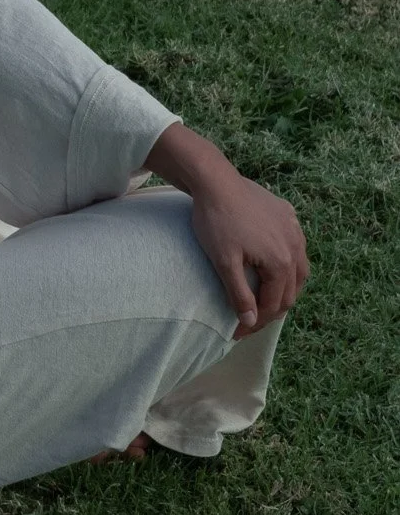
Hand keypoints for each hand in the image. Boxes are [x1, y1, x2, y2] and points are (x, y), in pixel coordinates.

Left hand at [145, 124, 309, 337]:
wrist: (216, 181)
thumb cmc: (216, 222)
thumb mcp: (224, 262)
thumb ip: (239, 294)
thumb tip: (249, 322)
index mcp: (281, 262)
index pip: (273, 304)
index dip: (255, 323)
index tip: (236, 334)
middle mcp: (295, 247)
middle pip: (290, 291)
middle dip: (270, 310)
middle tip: (249, 321)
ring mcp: (294, 230)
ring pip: (298, 271)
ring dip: (284, 289)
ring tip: (265, 300)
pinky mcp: (288, 215)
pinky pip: (295, 247)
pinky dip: (287, 264)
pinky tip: (273, 266)